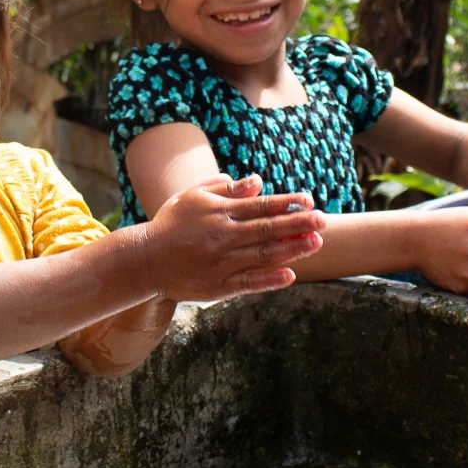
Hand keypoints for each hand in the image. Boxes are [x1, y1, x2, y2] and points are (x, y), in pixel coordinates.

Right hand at [143, 174, 324, 301]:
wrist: (143, 260)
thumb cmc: (171, 224)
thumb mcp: (194, 197)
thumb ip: (225, 189)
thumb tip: (257, 181)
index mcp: (218, 212)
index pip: (259, 206)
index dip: (286, 203)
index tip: (309, 201)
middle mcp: (222, 236)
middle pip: (267, 229)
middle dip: (297, 224)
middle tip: (324, 220)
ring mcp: (220, 263)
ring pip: (262, 255)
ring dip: (291, 249)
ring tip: (316, 242)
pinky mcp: (217, 286)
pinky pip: (248, 282)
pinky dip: (269, 279)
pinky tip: (290, 274)